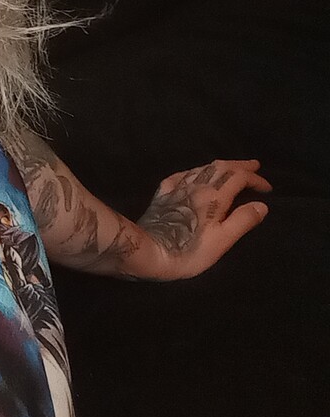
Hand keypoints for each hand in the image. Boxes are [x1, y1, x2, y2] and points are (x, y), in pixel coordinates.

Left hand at [133, 159, 271, 279]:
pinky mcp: (162, 195)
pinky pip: (181, 176)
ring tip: (230, 168)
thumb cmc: (190, 250)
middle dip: (239, 165)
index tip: (267, 188)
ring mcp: (177, 188)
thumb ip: (243, 220)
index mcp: (214, 196)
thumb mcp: (223, 240)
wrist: (149, 251)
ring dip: (219, 166)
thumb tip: (261, 205)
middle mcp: (196, 186)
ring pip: (201, 169)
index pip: (239, 177)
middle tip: (254, 166)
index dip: (255, 179)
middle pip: (220, 167)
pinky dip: (194, 173)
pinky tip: (193, 176)